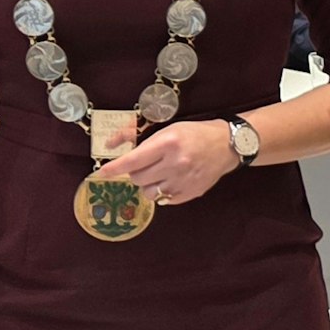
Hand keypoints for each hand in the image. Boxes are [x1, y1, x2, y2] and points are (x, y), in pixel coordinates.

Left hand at [93, 119, 236, 206]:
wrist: (228, 145)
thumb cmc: (196, 134)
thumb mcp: (169, 129)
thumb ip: (141, 138)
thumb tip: (113, 145)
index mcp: (168, 144)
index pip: (132, 161)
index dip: (114, 168)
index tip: (101, 173)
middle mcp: (175, 163)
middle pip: (137, 178)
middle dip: (136, 173)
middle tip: (146, 166)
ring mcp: (184, 180)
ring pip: (148, 192)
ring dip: (148, 185)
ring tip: (159, 175)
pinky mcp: (191, 193)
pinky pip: (164, 200)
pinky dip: (162, 192)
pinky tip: (172, 181)